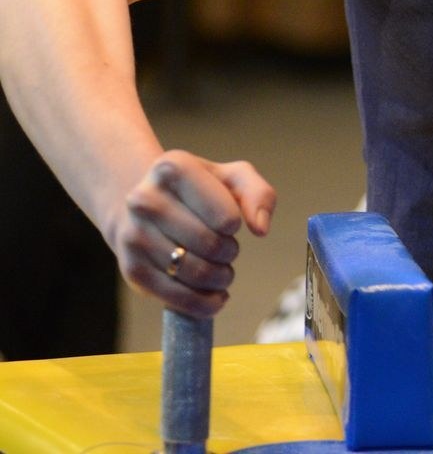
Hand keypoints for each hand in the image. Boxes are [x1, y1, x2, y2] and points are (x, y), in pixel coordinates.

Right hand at [108, 150, 275, 316]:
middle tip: (227, 248)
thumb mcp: (233, 178)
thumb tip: (261, 228)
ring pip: (195, 273)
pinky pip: (177, 298)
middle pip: (211, 245)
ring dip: (220, 277)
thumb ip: (259, 194)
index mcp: (173, 168)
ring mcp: (133, 235)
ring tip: (221, 268)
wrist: (144, 205)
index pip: (225, 215)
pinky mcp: (131, 269)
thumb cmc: (199, 190)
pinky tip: (216, 297)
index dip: (235, 224)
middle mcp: (145, 199)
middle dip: (230, 252)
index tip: (230, 223)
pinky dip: (205, 303)